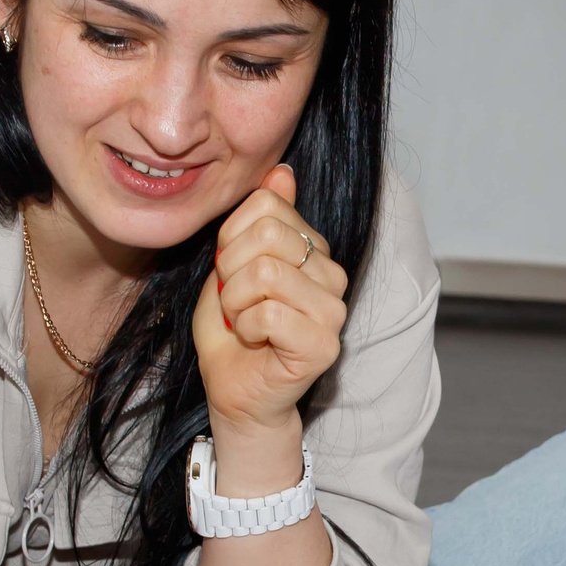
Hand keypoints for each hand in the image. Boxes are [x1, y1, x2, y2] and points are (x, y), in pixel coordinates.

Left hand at [193, 165, 348, 462]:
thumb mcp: (232, 265)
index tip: (231, 272)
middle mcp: (332, 275)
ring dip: (235, 302)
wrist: (235, 394)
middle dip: (231, 270)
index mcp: (313, 250)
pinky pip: (268, 313)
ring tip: (243, 321)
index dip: (231, 238)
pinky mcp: (325, 344)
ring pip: (266, 274)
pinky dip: (244, 327)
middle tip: (235, 301)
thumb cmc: (232, 333)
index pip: (268, 206)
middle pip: (269, 236)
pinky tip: (254, 340)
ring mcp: (333, 310)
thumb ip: (255, 220)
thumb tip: (283, 171)